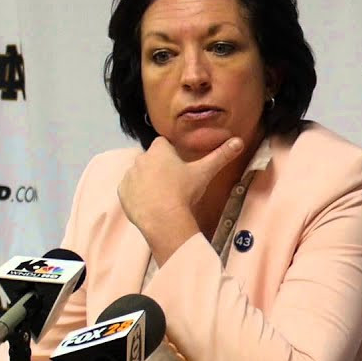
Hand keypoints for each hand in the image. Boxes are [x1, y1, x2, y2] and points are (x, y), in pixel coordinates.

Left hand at [117, 135, 244, 239]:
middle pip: (151, 159)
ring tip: (163, 196)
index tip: (179, 165)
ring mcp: (129, 176)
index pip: (163, 143)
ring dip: (148, 181)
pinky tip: (151, 204)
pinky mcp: (122, 193)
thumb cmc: (184, 192)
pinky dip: (138, 195)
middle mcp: (140, 159)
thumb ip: (221, 155)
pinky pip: (130, 190)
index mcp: (159, 150)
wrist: (163, 219)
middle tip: (174, 183)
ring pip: (139, 174)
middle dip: (159, 167)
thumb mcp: (205, 172)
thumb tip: (239, 141)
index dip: (171, 152)